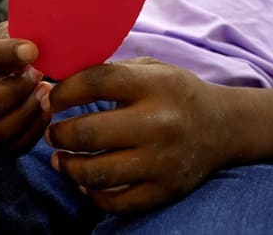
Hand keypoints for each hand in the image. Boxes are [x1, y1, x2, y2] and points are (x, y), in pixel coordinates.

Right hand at [0, 22, 53, 154]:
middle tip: (38, 75)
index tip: (33, 50)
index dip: (3, 54)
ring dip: (25, 114)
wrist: (13, 70)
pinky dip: (33, 131)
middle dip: (12, 93)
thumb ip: (15, 34)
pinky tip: (47, 110)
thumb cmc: (11, 48)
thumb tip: (31, 43)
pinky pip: (11, 148)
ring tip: (47, 92)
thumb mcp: (8, 33)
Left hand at [42, 58, 227, 213]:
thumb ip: (109, 71)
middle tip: (52, 133)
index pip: (95, 83)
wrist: (223, 127)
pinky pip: (118, 203)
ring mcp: (163, 161)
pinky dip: (93, 195)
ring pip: (97, 172)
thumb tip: (56, 84)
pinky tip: (85, 183)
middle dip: (59, 134)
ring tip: (60, 159)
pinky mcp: (166, 190)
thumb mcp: (151, 69)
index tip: (49, 100)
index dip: (63, 92)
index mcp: (155, 85)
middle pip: (89, 132)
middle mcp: (160, 123)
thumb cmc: (176, 93)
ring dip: (68, 167)